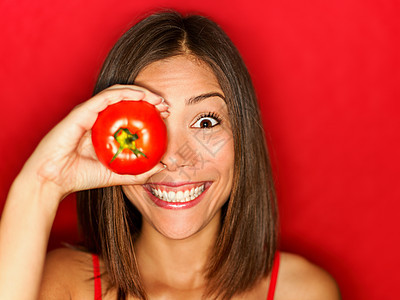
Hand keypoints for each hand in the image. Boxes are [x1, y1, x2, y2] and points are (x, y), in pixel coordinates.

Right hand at [21, 84, 169, 199]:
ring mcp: (89, 112)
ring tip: (157, 100)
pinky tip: (141, 96)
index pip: (129, 112)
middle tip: (165, 106)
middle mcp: (97, 117)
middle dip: (148, 99)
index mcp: (104, 128)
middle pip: (126, 100)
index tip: (165, 115)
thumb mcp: (118, 175)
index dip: (149, 110)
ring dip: (140, 93)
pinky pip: (106, 97)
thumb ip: (139, 172)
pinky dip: (125, 93)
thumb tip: (162, 167)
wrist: (52, 181)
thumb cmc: (81, 176)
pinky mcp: (82, 111)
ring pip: (118, 93)